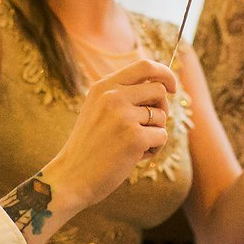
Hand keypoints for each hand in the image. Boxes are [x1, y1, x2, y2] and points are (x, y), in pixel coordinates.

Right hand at [41, 59, 179, 220]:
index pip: (145, 66)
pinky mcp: (134, 138)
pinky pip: (161, 136)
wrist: (72, 177)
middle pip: (159, 89)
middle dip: (162, 108)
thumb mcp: (98, 110)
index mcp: (103, 87)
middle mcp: (113, 97)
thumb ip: (123, 95)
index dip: (165, 74)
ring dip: (154, 133)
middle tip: (150, 125)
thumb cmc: (90, 146)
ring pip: (161, 116)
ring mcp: (123, 117)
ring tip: (133, 146)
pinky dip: (153, 149)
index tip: (172, 87)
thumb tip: (162, 87)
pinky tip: (134, 157)